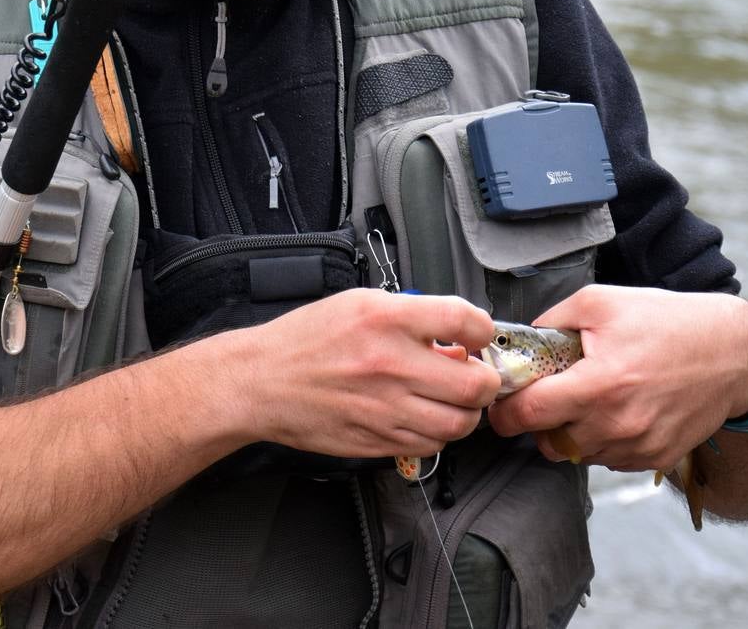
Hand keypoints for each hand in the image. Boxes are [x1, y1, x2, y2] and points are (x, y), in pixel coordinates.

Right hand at [223, 289, 499, 458]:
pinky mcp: (378, 441)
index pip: (465, 321)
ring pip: (459, 424)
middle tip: (475, 373)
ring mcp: (386, 408)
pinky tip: (425, 416)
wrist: (262, 382)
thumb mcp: (361, 303)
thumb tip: (455, 334)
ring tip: (453, 398)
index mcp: (387, 320)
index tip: (479, 336)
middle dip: (485, 379)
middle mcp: (391, 365)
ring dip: (466, 411)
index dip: (484, 329)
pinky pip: (431, 445)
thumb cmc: (308, 339)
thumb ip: (412, 315)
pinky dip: (439, 433)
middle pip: (475, 384)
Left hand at [487, 285, 747, 472]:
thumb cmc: (667, 321)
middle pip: (549, 441)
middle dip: (537, 422)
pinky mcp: (656, 458)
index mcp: (600, 383)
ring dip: (570, 432)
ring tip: (585, 398)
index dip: (506, 412)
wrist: (732, 351)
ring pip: (578, 454)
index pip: (531, 415)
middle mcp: (618, 423)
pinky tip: (612, 410)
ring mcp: (639, 446)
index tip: (501, 405)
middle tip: (545, 396)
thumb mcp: (601, 301)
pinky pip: (609, 459)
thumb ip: (552, 321)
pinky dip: (600, 440)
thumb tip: (523, 340)